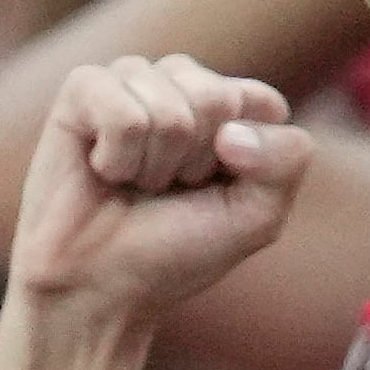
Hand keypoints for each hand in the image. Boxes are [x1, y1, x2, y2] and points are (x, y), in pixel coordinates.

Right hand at [3, 55, 319, 316]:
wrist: (101, 288)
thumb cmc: (177, 251)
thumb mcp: (256, 216)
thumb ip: (286, 160)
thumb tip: (230, 131)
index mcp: (227, 109)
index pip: (263, 103)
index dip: (247, 160)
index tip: (215, 192)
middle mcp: (180, 85)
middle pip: (216, 98)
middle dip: (196, 161)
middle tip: (167, 190)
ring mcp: (131, 81)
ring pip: (169, 105)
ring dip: (155, 165)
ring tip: (133, 184)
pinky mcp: (83, 89)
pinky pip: (122, 112)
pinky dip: (118, 158)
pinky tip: (104, 171)